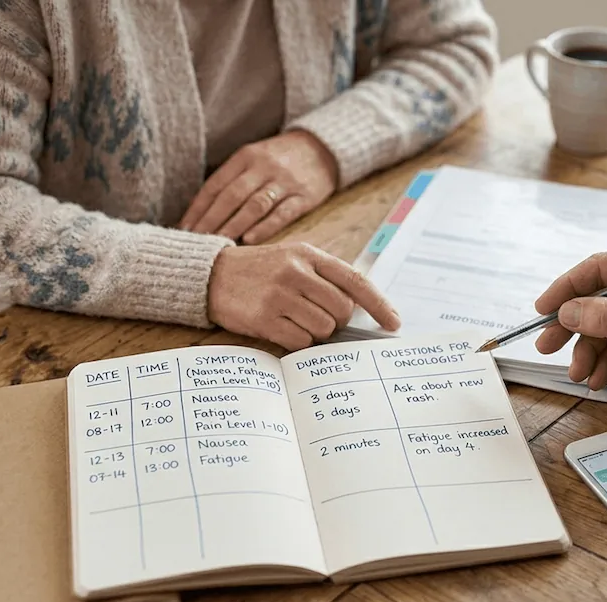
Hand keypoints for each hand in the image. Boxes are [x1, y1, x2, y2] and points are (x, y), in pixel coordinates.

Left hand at [179, 130, 338, 244]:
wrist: (322, 148)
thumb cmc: (279, 160)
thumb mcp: (253, 159)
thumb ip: (231, 181)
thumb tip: (200, 213)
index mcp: (245, 157)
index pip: (215, 185)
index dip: (198, 208)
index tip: (184, 229)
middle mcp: (263, 167)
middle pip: (231, 196)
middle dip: (211, 221)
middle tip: (197, 242)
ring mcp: (285, 181)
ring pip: (254, 205)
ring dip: (234, 226)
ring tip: (218, 245)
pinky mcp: (305, 196)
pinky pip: (282, 213)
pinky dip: (265, 227)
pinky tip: (250, 240)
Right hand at [206, 242, 399, 350]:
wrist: (212, 275)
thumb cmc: (261, 270)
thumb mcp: (293, 258)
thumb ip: (325, 276)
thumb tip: (360, 308)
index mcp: (309, 254)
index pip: (355, 280)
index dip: (379, 304)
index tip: (394, 322)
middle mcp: (296, 272)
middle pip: (342, 310)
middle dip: (337, 320)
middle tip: (318, 316)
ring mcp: (280, 295)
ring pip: (324, 328)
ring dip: (316, 332)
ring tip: (296, 320)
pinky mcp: (264, 318)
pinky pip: (301, 341)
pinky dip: (298, 341)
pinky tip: (283, 329)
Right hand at [533, 248, 606, 410]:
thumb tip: (569, 310)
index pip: (599, 268)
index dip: (567, 287)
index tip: (544, 307)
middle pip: (595, 301)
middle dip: (571, 326)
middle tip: (547, 344)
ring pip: (602, 329)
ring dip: (587, 352)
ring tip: (580, 373)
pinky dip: (604, 363)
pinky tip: (597, 378)